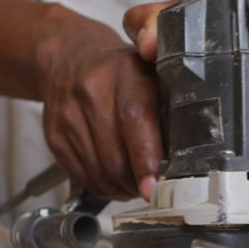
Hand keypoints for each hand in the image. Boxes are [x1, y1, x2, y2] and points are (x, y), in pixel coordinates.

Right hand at [35, 14, 162, 200]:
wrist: (67, 58)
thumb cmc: (120, 72)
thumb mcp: (150, 71)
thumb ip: (171, 102)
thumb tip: (193, 149)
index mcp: (124, 74)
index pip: (134, 120)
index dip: (145, 158)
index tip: (154, 186)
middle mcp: (91, 94)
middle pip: (115, 158)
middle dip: (137, 183)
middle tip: (154, 188)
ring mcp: (68, 118)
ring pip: (99, 174)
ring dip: (122, 188)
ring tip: (135, 183)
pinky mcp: (55, 138)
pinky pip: (84, 177)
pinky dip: (103, 186)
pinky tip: (115, 178)